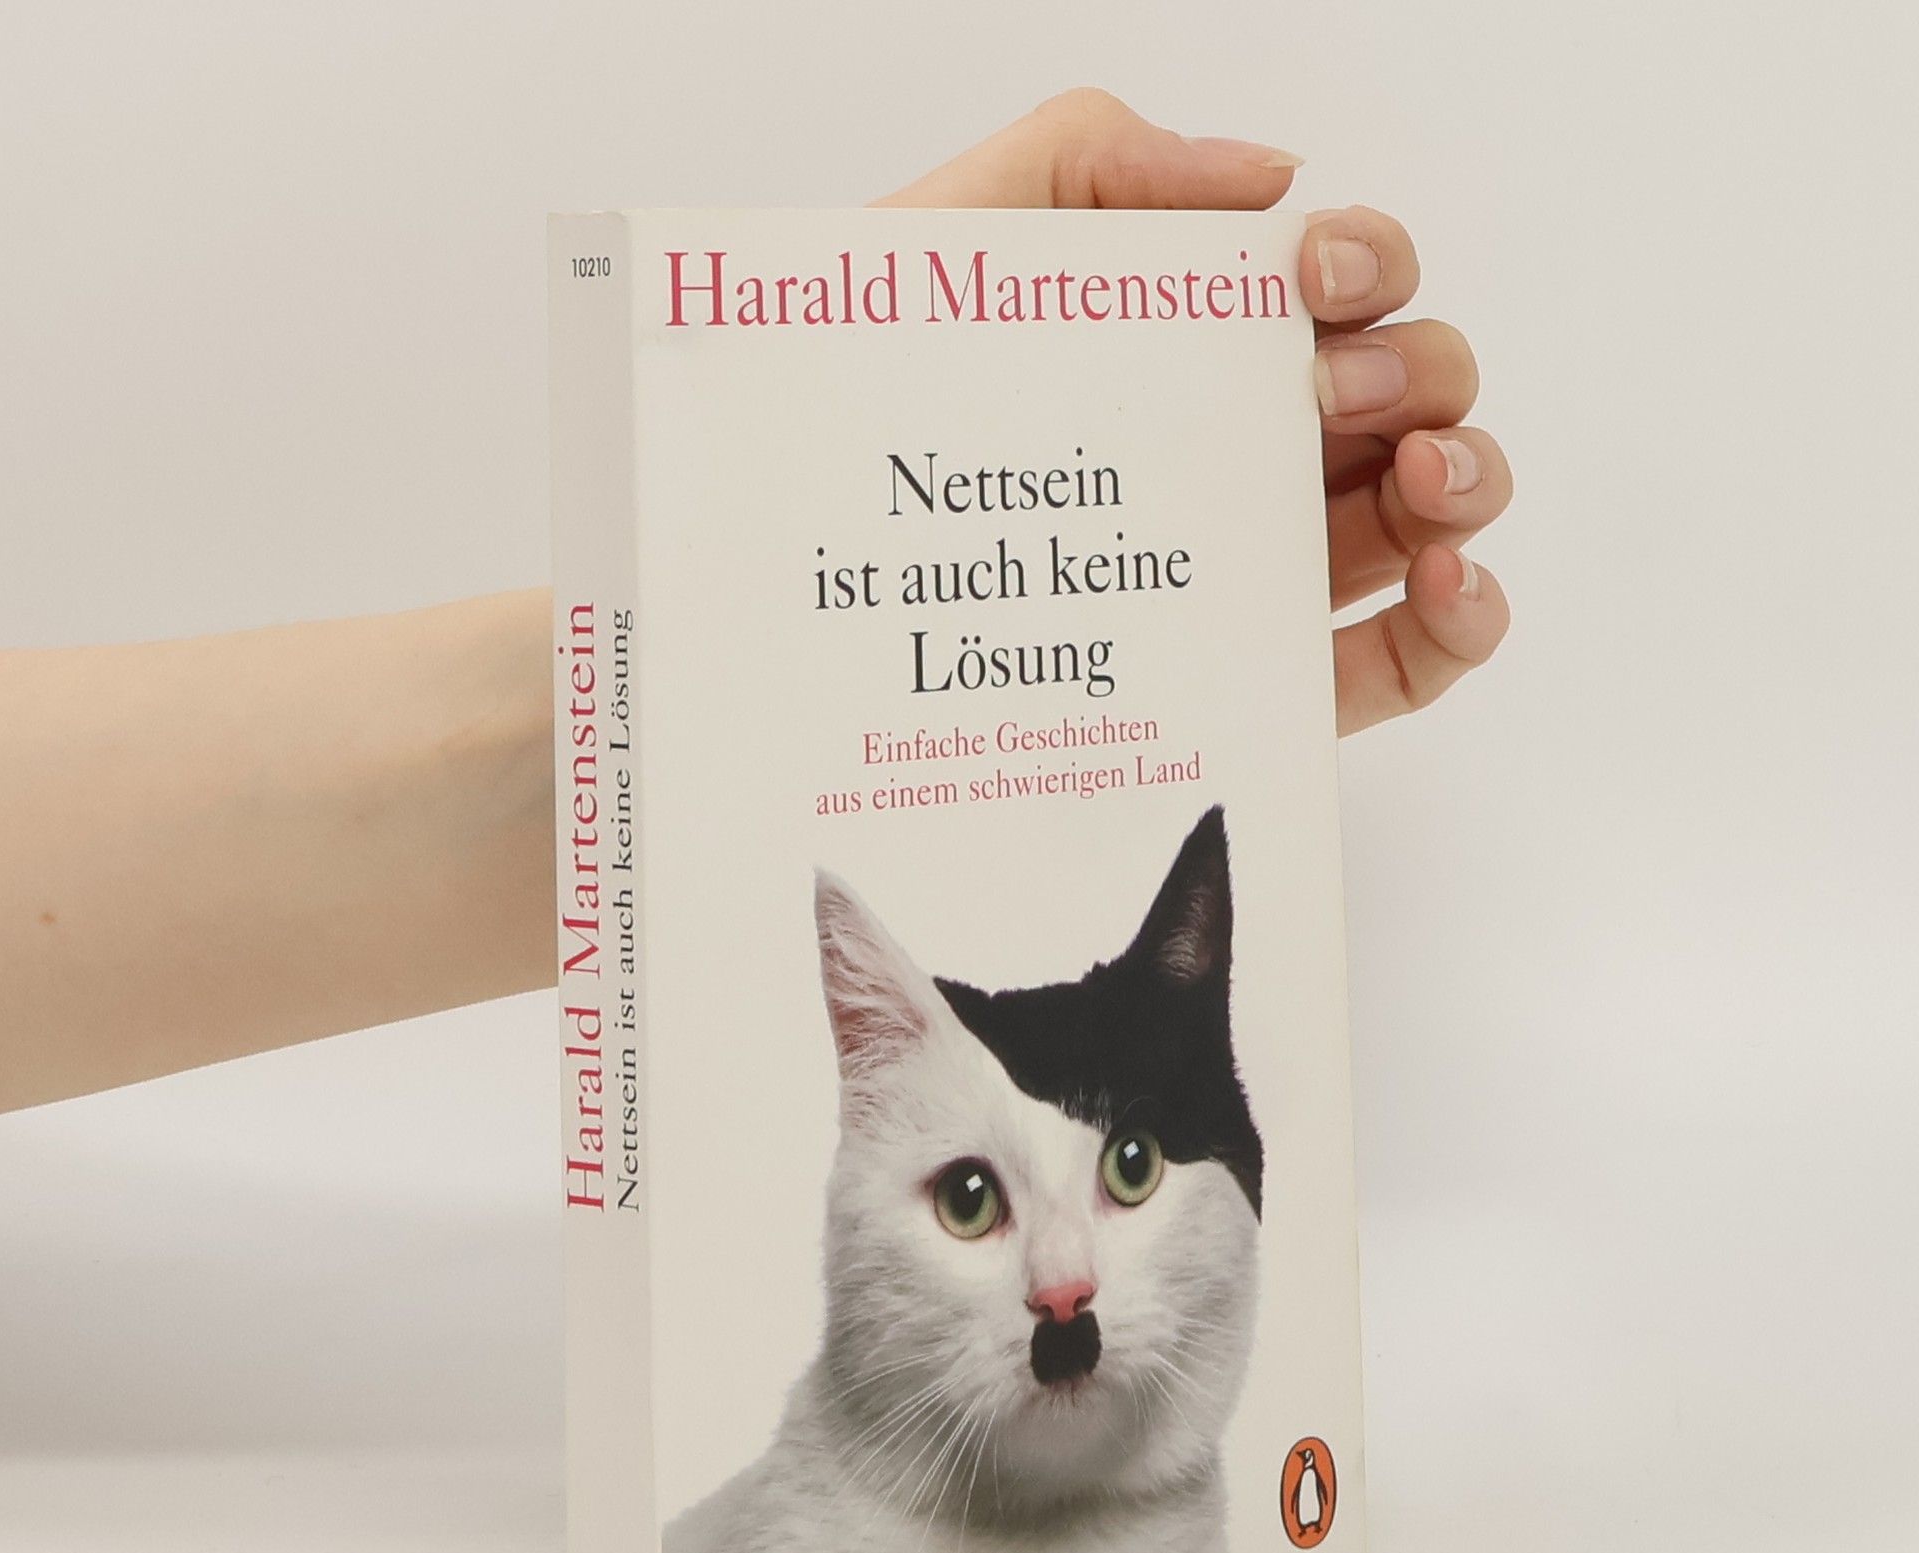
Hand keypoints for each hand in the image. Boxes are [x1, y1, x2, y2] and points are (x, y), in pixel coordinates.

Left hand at [878, 91, 1511, 734]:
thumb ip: (1091, 160)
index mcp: (1195, 351)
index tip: (1313, 277)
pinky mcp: (1270, 688)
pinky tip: (1447, 582)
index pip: (1339, 286)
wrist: (789, 561)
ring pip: (1431, 514)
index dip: (1365, 259)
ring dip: (1468, 479)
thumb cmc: (858, 408)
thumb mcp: (954, 244)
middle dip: (1413, 372)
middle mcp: (1246, 454)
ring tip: (1421, 483)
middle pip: (1408, 390)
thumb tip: (1270, 179)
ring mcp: (1266, 570)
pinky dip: (1466, 619)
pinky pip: (1413, 659)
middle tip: (1331, 397)